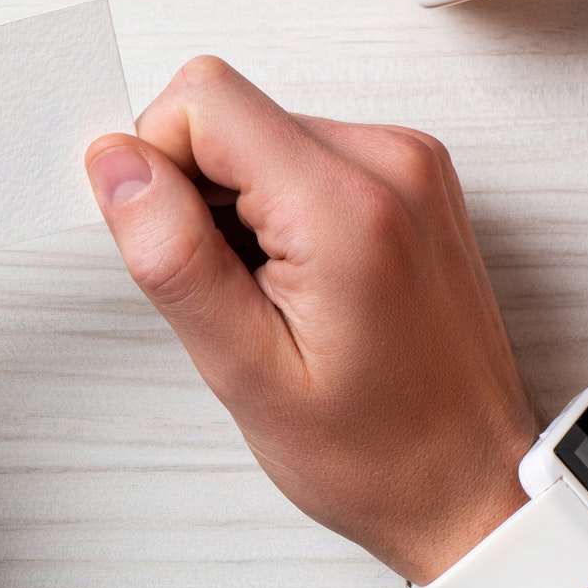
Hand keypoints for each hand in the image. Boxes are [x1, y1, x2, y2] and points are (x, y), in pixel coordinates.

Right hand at [82, 56, 535, 584]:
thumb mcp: (244, 369)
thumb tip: (115, 163)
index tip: (177, 251)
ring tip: (267, 295)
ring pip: (255, 131)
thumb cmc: (376, 450)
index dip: (155, 168)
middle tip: (227, 288)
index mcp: (349, 206)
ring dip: (232, 206)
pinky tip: (293, 282)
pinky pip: (296, 154)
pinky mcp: (408, 176)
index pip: (201, 101)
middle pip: (226, 111)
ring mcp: (408, 163)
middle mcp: (391, 161)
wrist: (472, 486)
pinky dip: (271, 209)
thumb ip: (172, 253)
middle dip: (193, 192)